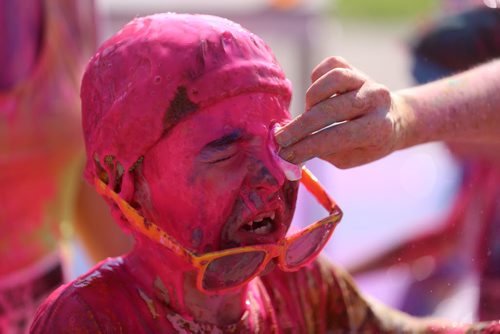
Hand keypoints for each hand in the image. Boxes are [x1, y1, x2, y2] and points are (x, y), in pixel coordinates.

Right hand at [276, 56, 407, 168]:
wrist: (393, 119)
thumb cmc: (366, 144)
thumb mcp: (349, 158)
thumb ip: (323, 153)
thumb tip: (290, 151)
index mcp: (378, 128)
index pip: (338, 136)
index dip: (308, 145)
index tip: (286, 154)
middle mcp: (376, 100)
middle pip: (332, 109)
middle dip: (301, 126)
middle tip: (281, 138)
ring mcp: (366, 80)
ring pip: (333, 80)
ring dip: (313, 99)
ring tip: (307, 114)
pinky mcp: (355, 67)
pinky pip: (331, 65)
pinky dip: (317, 79)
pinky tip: (315, 96)